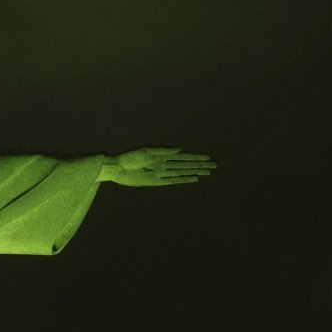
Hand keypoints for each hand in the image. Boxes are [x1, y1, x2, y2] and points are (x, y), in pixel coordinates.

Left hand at [100, 147, 215, 186]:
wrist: (117, 168)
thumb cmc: (129, 157)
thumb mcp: (146, 151)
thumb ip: (164, 150)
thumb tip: (180, 149)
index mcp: (162, 155)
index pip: (183, 157)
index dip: (196, 158)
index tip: (208, 158)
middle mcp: (164, 164)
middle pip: (186, 165)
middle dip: (199, 165)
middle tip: (214, 166)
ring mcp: (161, 174)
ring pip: (182, 173)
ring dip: (194, 172)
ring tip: (207, 172)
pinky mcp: (156, 182)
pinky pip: (172, 181)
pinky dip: (182, 180)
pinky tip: (193, 179)